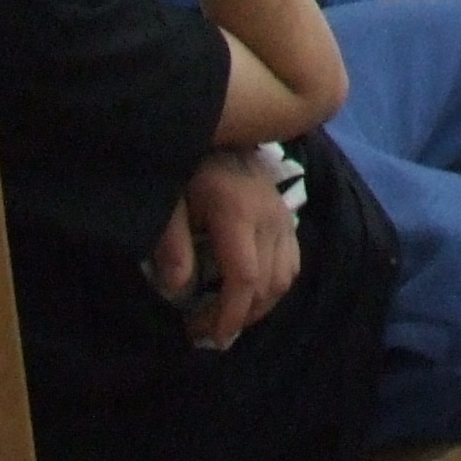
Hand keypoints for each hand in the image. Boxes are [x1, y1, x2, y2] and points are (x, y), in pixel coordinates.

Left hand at [149, 151, 303, 348]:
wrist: (217, 124)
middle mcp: (269, 216)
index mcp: (237, 212)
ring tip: (227, 316)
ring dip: (259, 305)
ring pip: (285, 277)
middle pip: (267, 284)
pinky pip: (292, 262)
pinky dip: (274, 286)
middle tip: (204, 330)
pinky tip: (249, 292)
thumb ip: (172, 244)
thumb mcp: (168, 202)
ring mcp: (283, 215)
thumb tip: (179, 290)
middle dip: (239, 316)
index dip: (228, 315)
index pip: (244, 278)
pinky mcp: (287, 215)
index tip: (205, 336)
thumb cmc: (187, 167)